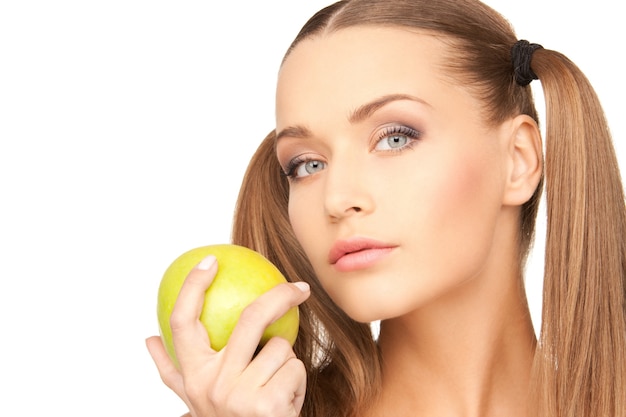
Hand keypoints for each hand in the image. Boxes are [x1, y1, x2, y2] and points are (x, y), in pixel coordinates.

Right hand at [146, 256, 310, 416]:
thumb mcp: (196, 399)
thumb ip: (173, 371)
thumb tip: (148, 338)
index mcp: (192, 376)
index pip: (183, 323)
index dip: (193, 287)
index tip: (210, 260)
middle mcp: (210, 384)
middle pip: (250, 319)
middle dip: (280, 297)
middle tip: (300, 288)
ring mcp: (237, 396)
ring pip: (280, 347)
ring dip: (286, 365)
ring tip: (274, 389)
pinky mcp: (266, 406)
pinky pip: (295, 369)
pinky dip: (296, 383)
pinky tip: (284, 404)